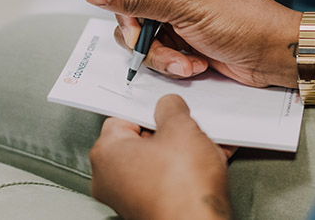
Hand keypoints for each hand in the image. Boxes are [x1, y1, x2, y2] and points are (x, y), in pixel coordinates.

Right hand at [83, 0, 301, 87]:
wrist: (271, 55)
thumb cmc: (242, 19)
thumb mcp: (186, 6)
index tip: (135, 10)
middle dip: (132, 22)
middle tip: (146, 34)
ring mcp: (169, 7)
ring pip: (130, 26)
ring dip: (154, 49)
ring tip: (182, 58)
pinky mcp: (172, 33)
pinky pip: (147, 46)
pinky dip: (165, 60)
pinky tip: (190, 65)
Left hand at [90, 95, 232, 219]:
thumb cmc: (182, 187)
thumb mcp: (181, 128)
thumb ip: (171, 108)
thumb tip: (169, 106)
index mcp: (106, 152)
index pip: (123, 117)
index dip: (151, 110)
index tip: (168, 110)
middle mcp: (110, 178)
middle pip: (141, 140)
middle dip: (170, 133)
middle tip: (189, 130)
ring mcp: (129, 197)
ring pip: (157, 161)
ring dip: (182, 151)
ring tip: (204, 146)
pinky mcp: (149, 209)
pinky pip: (166, 180)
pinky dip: (185, 171)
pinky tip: (208, 163)